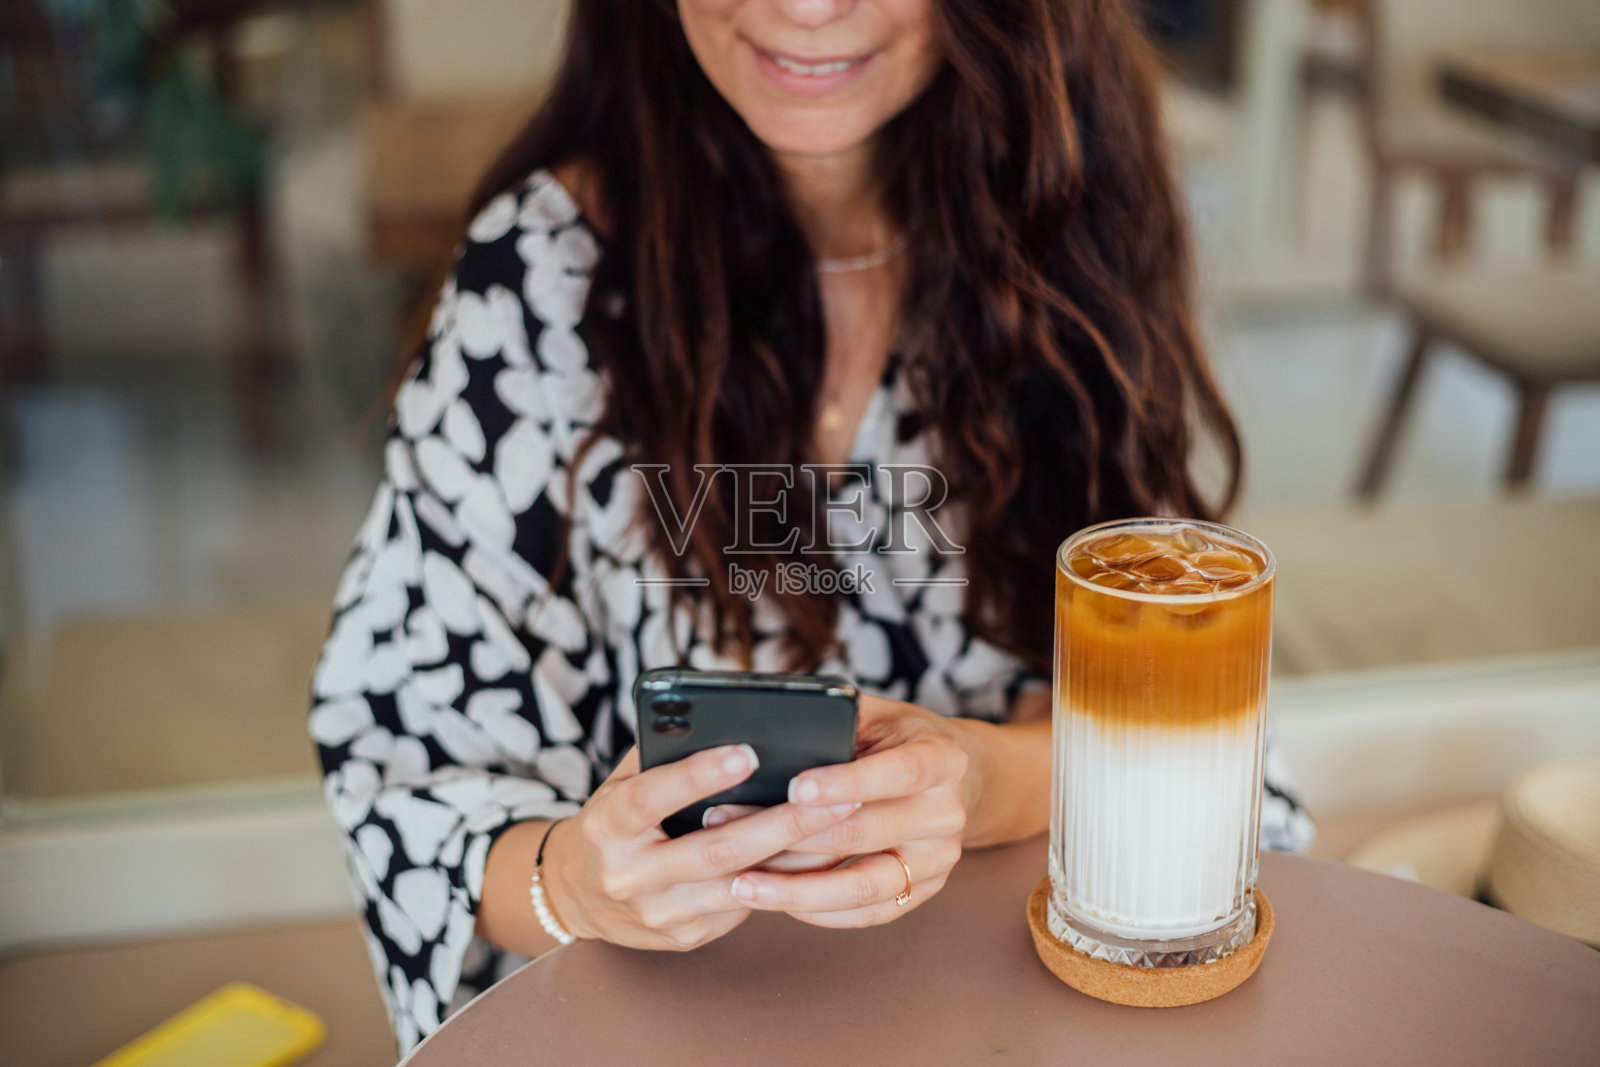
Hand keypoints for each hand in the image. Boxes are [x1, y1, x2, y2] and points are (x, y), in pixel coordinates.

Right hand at [541, 743, 858, 950]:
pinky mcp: (686, 937)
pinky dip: (784, 880)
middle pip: (713, 850)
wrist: (577, 895)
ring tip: (842, 821)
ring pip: (739, 885)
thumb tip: (722, 717)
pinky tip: (824, 855)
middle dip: (779, 822)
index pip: (650, 798)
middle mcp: (629, 876)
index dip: (696, 775)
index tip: (746, 750)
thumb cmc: (614, 820)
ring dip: (796, 854)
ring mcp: (659, 914)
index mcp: (606, 827)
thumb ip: (663, 754)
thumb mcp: (621, 781)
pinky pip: (744, 908)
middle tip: (834, 794)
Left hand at [721, 695, 980, 928]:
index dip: (847, 782)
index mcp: (942, 758)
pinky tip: (775, 901)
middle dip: (792, 835)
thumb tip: (769, 729)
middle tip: (729, 828)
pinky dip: (820, 911)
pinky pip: (868, 913)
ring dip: (798, 889)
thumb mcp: (879, 713)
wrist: (960, 781)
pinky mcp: (923, 891)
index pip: (898, 773)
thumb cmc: (899, 739)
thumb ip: (837, 720)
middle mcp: (946, 814)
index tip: (795, 788)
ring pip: (864, 885)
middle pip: (866, 833)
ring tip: (742, 883)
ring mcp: (938, 860)